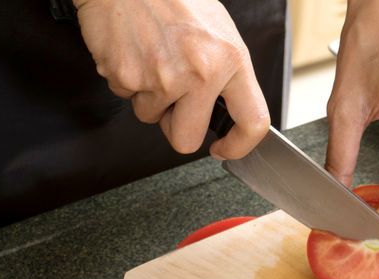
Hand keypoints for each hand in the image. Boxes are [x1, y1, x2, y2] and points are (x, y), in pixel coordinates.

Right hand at [74, 0, 268, 159]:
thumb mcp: (216, 30)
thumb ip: (225, 72)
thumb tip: (224, 109)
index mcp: (230, 58)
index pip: (252, 120)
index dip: (239, 146)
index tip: (224, 149)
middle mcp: (200, 71)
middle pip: (186, 139)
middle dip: (174, 125)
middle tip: (170, 98)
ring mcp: (163, 77)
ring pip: (151, 118)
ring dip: (148, 96)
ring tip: (150, 58)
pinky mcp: (128, 77)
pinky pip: (127, 97)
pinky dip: (127, 80)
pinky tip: (133, 52)